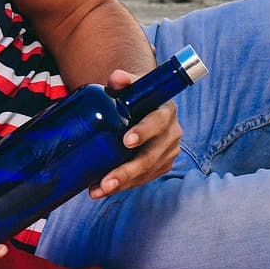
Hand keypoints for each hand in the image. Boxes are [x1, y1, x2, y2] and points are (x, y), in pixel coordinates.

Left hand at [91, 69, 181, 197]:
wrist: (142, 108)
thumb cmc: (133, 96)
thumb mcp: (130, 86)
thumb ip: (123, 80)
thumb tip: (117, 77)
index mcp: (166, 111)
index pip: (157, 122)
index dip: (144, 132)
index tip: (126, 141)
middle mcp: (171, 134)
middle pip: (151, 156)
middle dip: (128, 170)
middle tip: (107, 181)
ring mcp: (167, 153)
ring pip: (146, 172)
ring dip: (122, 183)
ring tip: (98, 190)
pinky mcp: (160, 166)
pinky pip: (142, 179)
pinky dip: (123, 186)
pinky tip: (101, 190)